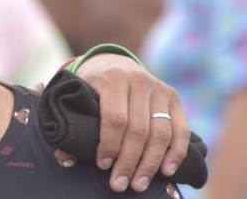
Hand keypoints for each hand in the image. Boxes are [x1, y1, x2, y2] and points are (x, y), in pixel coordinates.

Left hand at [75, 53, 188, 192]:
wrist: (114, 62)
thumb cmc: (92, 86)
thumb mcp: (78, 95)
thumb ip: (72, 123)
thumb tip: (65, 157)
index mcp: (112, 78)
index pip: (114, 118)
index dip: (109, 145)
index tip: (102, 165)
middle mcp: (139, 81)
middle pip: (138, 129)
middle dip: (129, 161)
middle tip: (119, 184)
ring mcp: (159, 89)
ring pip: (161, 133)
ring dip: (150, 163)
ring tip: (139, 184)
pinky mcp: (173, 98)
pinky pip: (181, 129)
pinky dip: (176, 153)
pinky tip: (166, 171)